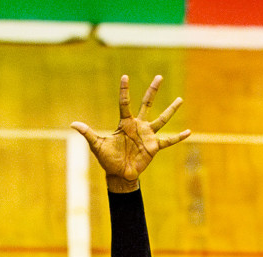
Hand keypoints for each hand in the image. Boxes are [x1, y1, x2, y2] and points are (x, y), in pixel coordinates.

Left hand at [72, 75, 189, 192]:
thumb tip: (73, 124)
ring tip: (180, 99)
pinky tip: (189, 132)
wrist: (118, 174)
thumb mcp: (97, 145)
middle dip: (152, 90)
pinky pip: (168, 141)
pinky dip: (178, 137)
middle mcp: (138, 126)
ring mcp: (147, 135)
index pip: (124, 103)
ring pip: (161, 119)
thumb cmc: (108, 159)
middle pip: (147, 104)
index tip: (125, 76)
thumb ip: (88, 133)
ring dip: (171, 110)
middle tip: (159, 76)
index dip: (124, 90)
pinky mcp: (154, 146)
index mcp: (125, 123)